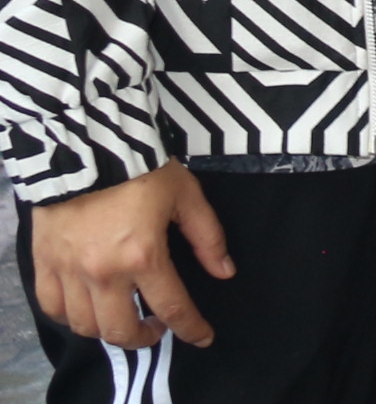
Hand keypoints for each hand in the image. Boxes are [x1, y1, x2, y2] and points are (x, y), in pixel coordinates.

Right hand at [28, 164, 230, 349]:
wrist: (85, 144)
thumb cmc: (141, 166)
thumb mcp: (186, 196)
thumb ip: (207, 237)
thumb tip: (224, 272)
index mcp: (142, 255)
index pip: (171, 307)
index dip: (191, 328)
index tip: (203, 337)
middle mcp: (102, 272)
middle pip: (121, 329)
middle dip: (145, 338)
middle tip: (158, 328)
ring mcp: (68, 271)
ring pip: (85, 325)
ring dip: (109, 329)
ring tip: (125, 317)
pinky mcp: (44, 263)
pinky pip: (53, 308)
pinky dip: (71, 316)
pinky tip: (88, 307)